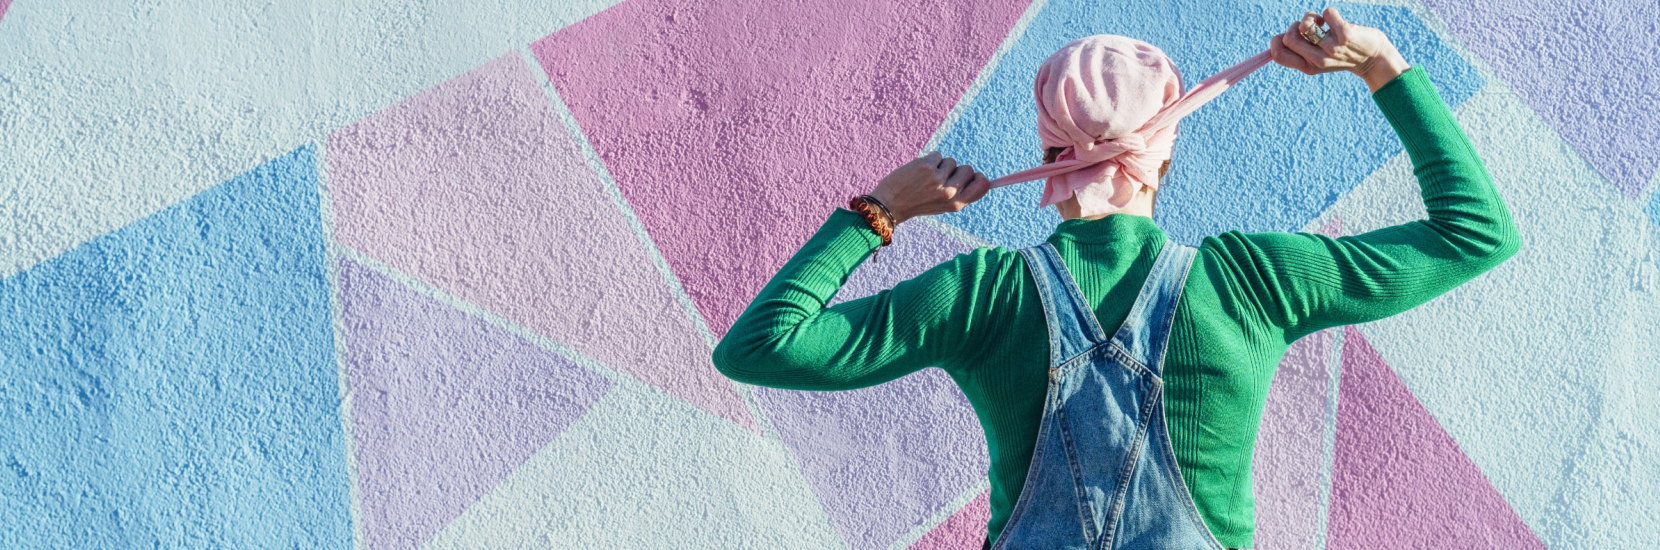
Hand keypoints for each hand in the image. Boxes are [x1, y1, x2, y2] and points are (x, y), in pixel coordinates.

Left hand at [867, 152, 991, 224]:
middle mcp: (949, 192)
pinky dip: (929, 159)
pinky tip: (918, 171)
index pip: (983, 186)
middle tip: (941, 178)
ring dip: (940, 165)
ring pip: (951, 161)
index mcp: (956, 204)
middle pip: (968, 169)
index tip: (973, 176)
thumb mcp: (942, 206)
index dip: (980, 178)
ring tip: (925, 177)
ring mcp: (938, 178)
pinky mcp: (927, 166)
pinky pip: (937, 155)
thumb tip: (977, 176)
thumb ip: (959, 193)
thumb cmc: (917, 204)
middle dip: (956, 170)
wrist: (889, 204)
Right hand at [1269, 7, 1410, 91]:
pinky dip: (1329, 12)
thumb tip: (1280, 38)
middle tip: (1310, 28)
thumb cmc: (1342, 54)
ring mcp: (1332, 48)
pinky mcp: (1345, 34)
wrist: (1373, 57)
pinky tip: (1334, 20)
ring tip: (1321, 22)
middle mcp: (1318, 60)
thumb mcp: (1318, 60)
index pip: (1278, 55)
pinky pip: (1327, 13)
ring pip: (1305, 24)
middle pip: (1287, 37)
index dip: (1276, 41)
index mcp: (1308, 67)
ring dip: (1310, 16)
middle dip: (1295, 26)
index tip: (1290, 35)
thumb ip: (1300, 51)